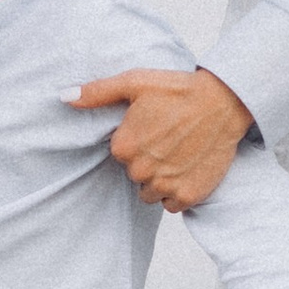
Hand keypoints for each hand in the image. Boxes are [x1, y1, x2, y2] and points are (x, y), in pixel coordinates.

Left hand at [69, 67, 254, 212]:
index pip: (120, 155)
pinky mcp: (188, 195)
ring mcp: (166, 184)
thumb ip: (97, 93)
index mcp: (124, 146)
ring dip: (160, 180)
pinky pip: (172, 206)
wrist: (224, 102)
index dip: (137, 141)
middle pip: (135, 175)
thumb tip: (63, 97)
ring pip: (150, 193)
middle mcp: (142, 169)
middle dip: (148, 162)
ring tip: (178, 155)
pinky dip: (178, 193)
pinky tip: (187, 169)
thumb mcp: (134, 82)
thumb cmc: (178, 89)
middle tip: (168, 140)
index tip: (153, 128)